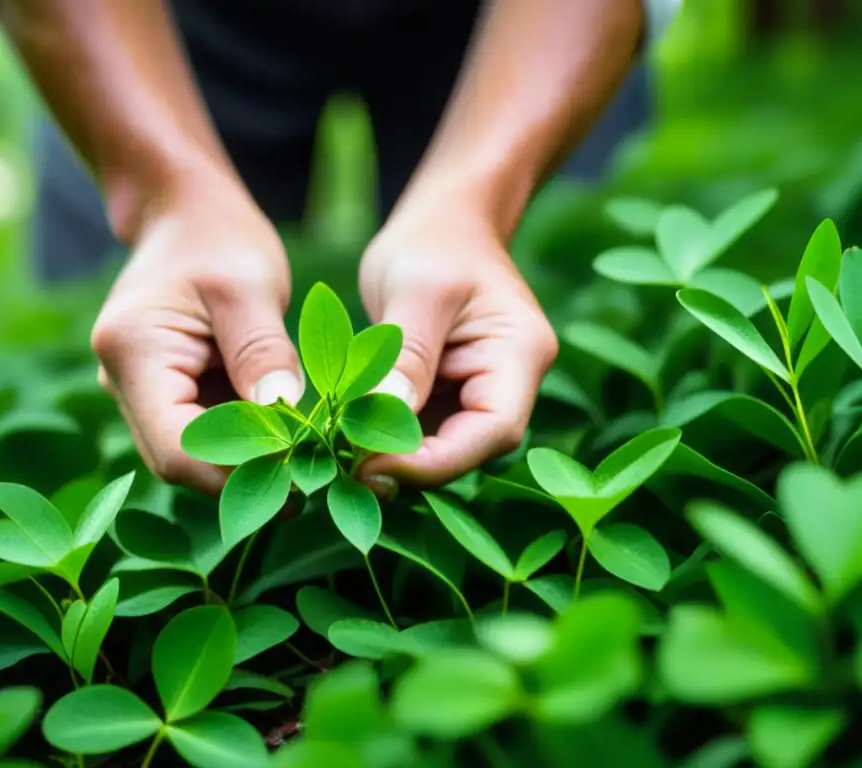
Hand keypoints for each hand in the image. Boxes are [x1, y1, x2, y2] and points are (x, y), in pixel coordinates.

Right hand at [91, 185, 303, 494]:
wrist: (185, 215)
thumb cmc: (217, 238)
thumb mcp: (249, 287)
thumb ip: (262, 351)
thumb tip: (284, 415)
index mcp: (133, 353)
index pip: (178, 448)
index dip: (239, 473)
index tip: (302, 477)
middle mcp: (123, 383)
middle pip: (183, 461)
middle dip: (248, 475)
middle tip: (317, 480)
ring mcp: (143, 392)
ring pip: (196, 454)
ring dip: (251, 462)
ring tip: (313, 462)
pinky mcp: (169, 393)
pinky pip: (207, 433)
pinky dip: (249, 441)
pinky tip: (295, 441)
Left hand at [356, 209, 557, 494]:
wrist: (445, 221)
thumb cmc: (436, 242)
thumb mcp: (417, 290)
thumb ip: (406, 356)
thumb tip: (384, 421)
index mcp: (520, 353)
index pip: (492, 430)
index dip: (436, 461)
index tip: (371, 467)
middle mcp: (512, 383)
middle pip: (471, 447)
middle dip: (411, 463)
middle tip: (345, 467)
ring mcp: (484, 392)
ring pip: (446, 447)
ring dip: (397, 456)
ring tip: (341, 454)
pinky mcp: (455, 396)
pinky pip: (428, 431)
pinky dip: (391, 438)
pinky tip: (351, 437)